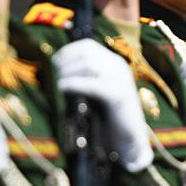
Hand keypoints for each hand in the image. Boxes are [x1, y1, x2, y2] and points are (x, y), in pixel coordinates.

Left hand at [53, 39, 151, 172]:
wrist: (130, 139)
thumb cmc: (109, 118)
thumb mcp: (96, 92)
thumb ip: (84, 79)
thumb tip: (57, 72)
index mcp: (114, 64)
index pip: (88, 46)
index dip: (67, 51)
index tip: (54, 63)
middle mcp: (118, 67)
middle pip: (86, 52)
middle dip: (66, 61)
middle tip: (54, 75)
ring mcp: (120, 80)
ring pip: (88, 64)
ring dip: (68, 72)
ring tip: (59, 84)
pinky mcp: (118, 96)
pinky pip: (92, 84)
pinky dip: (74, 84)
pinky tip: (62, 88)